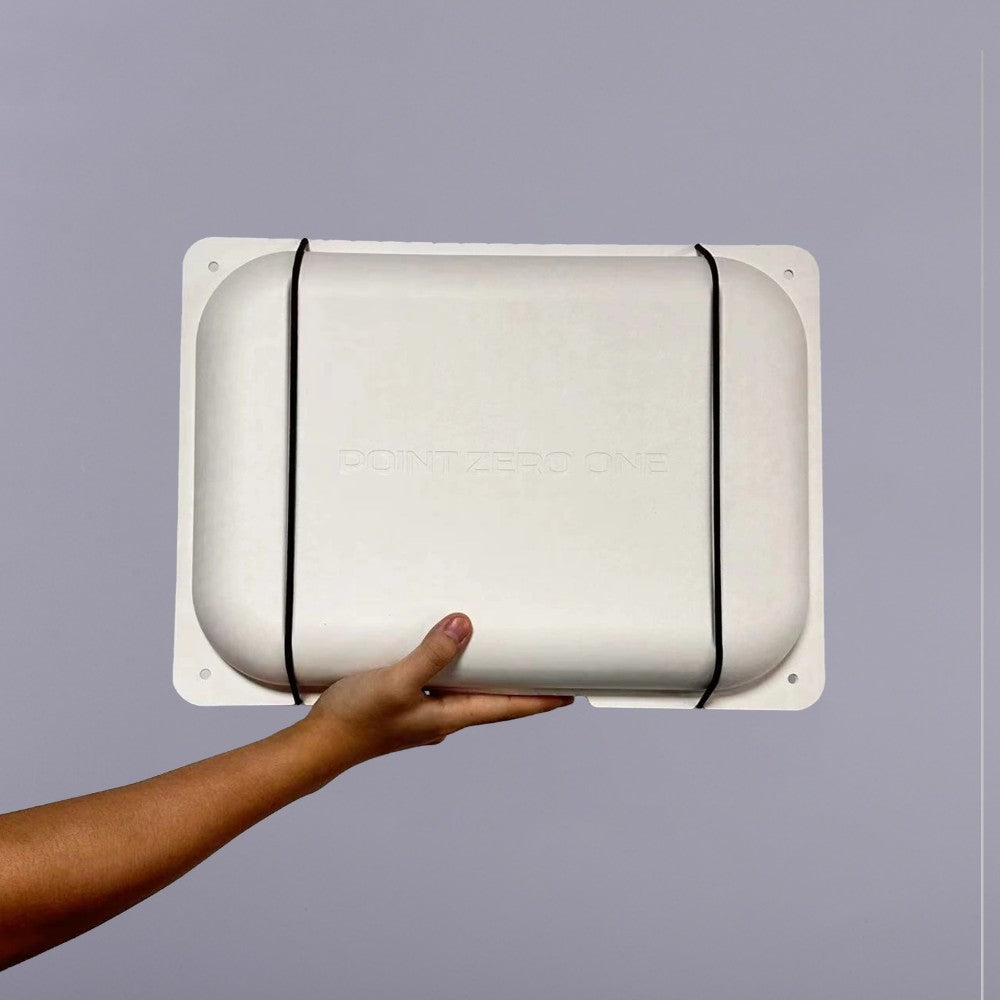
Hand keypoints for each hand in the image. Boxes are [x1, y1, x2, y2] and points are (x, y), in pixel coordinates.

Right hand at [301, 613, 572, 769]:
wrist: (318, 746)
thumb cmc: (355, 722)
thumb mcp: (396, 682)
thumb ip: (430, 655)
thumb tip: (464, 627)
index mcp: (449, 717)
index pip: (507, 708)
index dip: (540, 701)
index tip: (568, 694)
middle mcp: (442, 719)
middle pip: (492, 702)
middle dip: (518, 688)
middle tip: (542, 671)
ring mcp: (423, 715)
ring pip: (465, 695)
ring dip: (485, 679)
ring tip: (502, 660)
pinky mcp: (404, 708)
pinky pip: (439, 688)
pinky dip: (452, 674)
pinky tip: (442, 661)